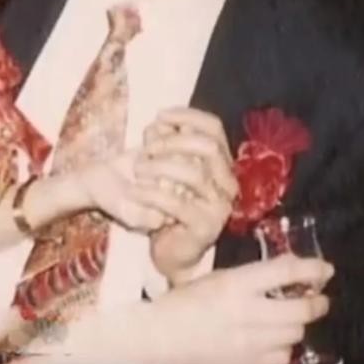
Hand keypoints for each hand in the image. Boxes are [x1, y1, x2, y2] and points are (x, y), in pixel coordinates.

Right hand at [72, 255, 331, 363]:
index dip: (311, 269)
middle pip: (301, 309)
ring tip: (288, 319)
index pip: (286, 272)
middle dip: (316, 303)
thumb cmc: (187, 301)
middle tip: (319, 299)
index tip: (326, 269)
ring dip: (295, 324)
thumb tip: (287, 274)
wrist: (165, 339)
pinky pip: (282, 357)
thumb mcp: (218, 278)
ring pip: (294, 333)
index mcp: (236, 284)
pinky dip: (281, 347)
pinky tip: (270, 341)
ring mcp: (253, 344)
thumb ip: (251, 279)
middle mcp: (250, 313)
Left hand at [140, 108, 237, 280]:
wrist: (172, 248)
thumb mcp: (169, 168)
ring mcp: (219, 207)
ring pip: (194, 174)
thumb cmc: (169, 202)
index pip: (215, 128)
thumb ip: (168, 144)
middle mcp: (227, 182)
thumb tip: (159, 122)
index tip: (160, 115)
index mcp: (221, 163)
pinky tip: (136, 191)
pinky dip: (153, 194)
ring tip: (137, 169)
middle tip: (146, 148)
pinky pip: (178, 204)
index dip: (188, 115)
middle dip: (173, 141)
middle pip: (208, 147)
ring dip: (160, 166)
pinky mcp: (205, 227)